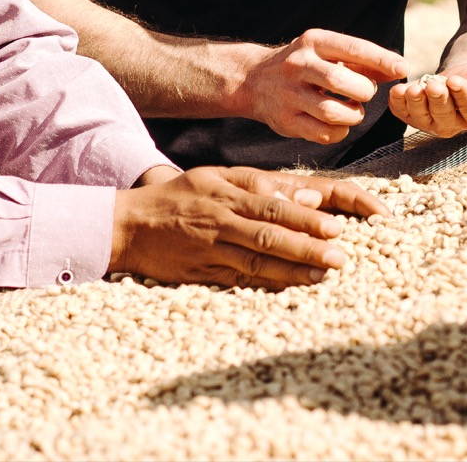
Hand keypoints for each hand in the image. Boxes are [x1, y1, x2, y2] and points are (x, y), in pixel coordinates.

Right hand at [110, 165, 381, 287]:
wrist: (128, 225)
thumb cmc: (180, 196)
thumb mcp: (215, 177)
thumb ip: (258, 185)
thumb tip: (306, 196)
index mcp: (226, 191)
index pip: (274, 204)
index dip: (306, 217)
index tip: (336, 226)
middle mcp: (219, 219)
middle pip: (269, 234)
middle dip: (306, 246)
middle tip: (339, 257)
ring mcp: (209, 248)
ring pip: (256, 262)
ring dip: (291, 270)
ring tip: (321, 275)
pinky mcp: (200, 273)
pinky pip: (238, 280)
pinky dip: (264, 285)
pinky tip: (288, 288)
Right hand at [228, 29, 407, 143]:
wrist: (254, 80)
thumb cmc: (305, 65)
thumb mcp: (326, 52)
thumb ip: (361, 61)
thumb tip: (398, 69)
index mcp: (313, 42)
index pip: (352, 48)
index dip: (381, 60)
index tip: (403, 69)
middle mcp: (298, 65)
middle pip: (341, 81)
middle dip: (363, 91)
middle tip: (365, 93)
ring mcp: (289, 94)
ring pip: (333, 112)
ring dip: (353, 115)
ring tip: (353, 111)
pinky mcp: (285, 121)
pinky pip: (323, 133)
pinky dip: (340, 132)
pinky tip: (339, 125)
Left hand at [388, 63, 466, 137]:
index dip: (462, 95)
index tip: (455, 79)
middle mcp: (456, 124)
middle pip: (445, 115)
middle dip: (437, 99)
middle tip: (432, 83)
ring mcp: (435, 122)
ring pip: (423, 117)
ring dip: (415, 103)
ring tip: (410, 88)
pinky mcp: (418, 117)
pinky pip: (406, 115)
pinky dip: (399, 106)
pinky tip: (395, 92)